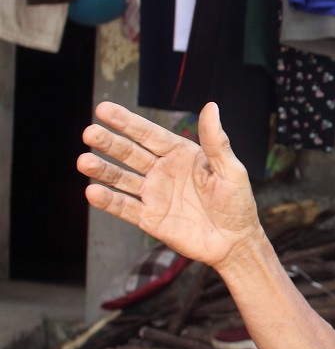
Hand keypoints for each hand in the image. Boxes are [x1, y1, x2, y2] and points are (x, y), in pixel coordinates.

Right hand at [77, 101, 261, 268]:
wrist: (235, 242)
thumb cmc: (237, 203)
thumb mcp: (230, 170)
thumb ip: (216, 141)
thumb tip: (210, 106)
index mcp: (181, 155)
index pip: (149, 134)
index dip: (127, 123)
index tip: (104, 109)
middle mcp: (163, 171)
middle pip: (130, 153)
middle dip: (109, 143)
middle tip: (89, 133)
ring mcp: (154, 195)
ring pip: (122, 179)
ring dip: (103, 170)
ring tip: (83, 162)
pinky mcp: (149, 219)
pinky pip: (124, 207)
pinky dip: (108, 200)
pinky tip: (92, 191)